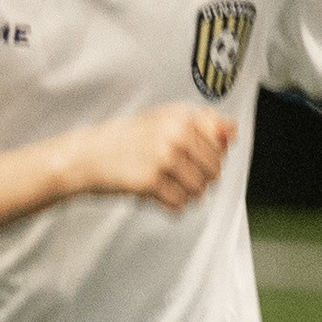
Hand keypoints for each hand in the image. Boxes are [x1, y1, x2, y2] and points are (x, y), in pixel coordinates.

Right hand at [70, 106, 233, 209]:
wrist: (89, 155)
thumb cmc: (128, 139)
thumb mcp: (165, 120)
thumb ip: (202, 124)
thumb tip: (233, 132)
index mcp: (182, 115)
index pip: (222, 145)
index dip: (209, 157)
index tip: (191, 157)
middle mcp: (176, 132)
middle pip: (214, 170)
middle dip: (199, 179)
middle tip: (175, 175)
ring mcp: (164, 156)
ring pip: (200, 189)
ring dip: (185, 194)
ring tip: (166, 185)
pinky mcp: (152, 180)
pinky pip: (180, 204)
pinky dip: (171, 205)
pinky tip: (156, 195)